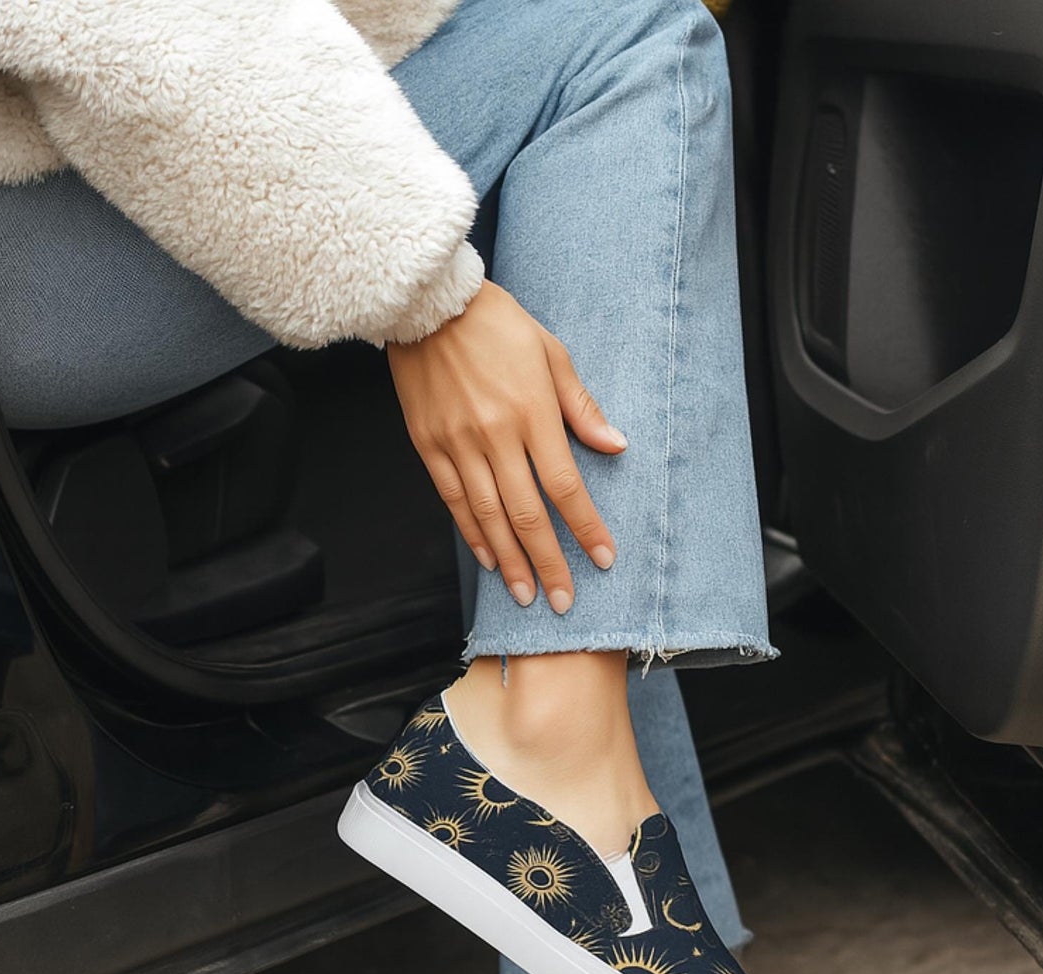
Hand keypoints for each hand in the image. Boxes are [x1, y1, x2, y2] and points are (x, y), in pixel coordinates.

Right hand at [386, 280, 623, 612]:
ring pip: (488, 517)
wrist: (427, 304)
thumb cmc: (495, 323)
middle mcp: (495, 434)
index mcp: (532, 411)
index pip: (565, 484)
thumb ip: (580, 407)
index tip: (602, 559)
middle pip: (527, 513)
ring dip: (510, 561)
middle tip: (563, 600)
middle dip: (549, 563)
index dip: (586, 527)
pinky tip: (489, 560)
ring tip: (527, 595)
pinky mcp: (429, 445)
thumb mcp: (550, 353)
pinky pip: (454, 501)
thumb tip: (615, 446)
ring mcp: (458, 443)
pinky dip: (472, 535)